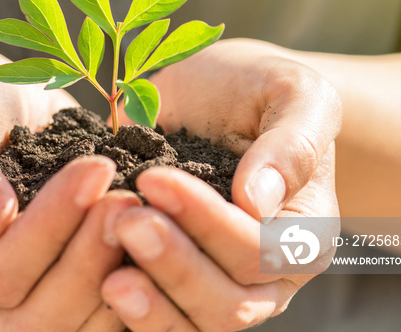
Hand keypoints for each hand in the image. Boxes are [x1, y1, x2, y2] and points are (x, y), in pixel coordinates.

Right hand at [0, 45, 134, 329]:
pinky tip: (154, 240)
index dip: (48, 229)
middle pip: (34, 315)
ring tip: (147, 215)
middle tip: (129, 200)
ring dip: (116, 276)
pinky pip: (91, 311)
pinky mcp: (48, 279)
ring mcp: (9, 292)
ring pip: (68, 325)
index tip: (95, 170)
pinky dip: (129, 284)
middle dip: (89, 258)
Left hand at [103, 38, 341, 330]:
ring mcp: (217, 285)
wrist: (215, 97)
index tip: (155, 179)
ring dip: (150, 305)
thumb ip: (292, 143)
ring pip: (192, 325)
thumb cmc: (259, 91)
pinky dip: (130, 312)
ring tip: (107, 275)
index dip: (208, 221)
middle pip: (228, 304)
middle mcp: (265, 275)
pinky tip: (97, 285)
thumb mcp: (293, 93)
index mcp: (303, 233)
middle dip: (175, 266)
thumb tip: (259, 201)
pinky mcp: (173, 285)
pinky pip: (157, 317)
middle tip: (126, 221)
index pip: (261, 250)